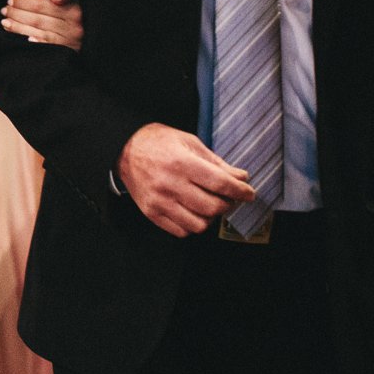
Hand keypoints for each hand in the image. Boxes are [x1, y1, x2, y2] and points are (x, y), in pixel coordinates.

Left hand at [2, 0, 82, 48]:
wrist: (95, 38)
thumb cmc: (80, 14)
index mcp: (75, 10)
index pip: (43, 5)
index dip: (24, 2)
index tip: (10, 0)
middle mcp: (74, 26)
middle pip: (39, 19)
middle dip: (18, 14)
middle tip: (3, 10)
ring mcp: (71, 42)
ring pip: (39, 33)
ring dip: (19, 28)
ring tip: (5, 23)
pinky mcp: (68, 53)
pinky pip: (46, 47)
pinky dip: (32, 43)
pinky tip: (20, 39)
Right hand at [116, 122, 255, 236]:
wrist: (124, 149)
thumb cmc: (158, 143)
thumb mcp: (189, 142)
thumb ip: (216, 163)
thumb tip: (241, 178)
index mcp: (180, 162)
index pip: (220, 183)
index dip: (240, 191)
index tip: (248, 193)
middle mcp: (169, 184)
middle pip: (212, 207)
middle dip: (227, 204)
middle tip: (227, 197)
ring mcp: (159, 201)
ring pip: (199, 224)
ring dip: (210, 217)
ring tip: (208, 205)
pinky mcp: (151, 212)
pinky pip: (181, 231)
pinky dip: (192, 225)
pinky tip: (192, 211)